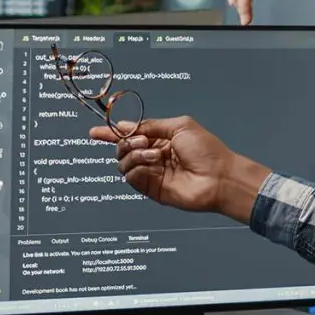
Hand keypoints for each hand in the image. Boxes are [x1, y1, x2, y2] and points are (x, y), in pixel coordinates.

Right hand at [89, 117, 270, 220]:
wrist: (219, 177)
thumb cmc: (206, 150)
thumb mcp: (179, 126)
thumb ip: (151, 126)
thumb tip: (126, 125)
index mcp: (160, 140)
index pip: (130, 135)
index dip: (111, 133)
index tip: (95, 132)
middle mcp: (153, 156)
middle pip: (123, 148)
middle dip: (126, 141)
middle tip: (144, 141)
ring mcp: (151, 173)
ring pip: (124, 162)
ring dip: (134, 154)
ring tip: (154, 155)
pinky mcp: (151, 189)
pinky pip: (131, 177)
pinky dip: (136, 168)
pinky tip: (152, 165)